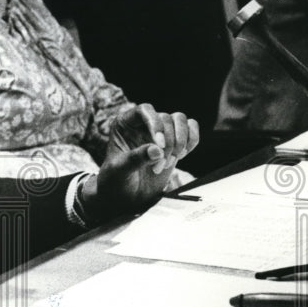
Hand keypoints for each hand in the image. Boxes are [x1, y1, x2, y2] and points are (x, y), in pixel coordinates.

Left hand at [85, 104, 199, 220]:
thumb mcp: (119, 171)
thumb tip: (157, 150)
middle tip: (159, 167)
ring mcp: (160, 131)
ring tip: (169, 163)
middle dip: (168, 144)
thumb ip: (135, 159)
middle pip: (166, 118)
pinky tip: (182, 155)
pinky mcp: (174, 142)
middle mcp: (143, 123)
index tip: (160, 145)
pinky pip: (191, 129)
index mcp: (125, 124)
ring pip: (180, 120)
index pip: (144, 110)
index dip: (155, 124)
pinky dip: (192, 140)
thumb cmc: (116, 181)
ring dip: (180, 143)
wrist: (125, 196)